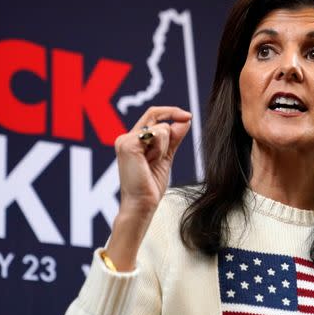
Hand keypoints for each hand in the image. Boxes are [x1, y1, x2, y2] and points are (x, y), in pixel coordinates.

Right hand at [107, 106, 191, 269]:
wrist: (142, 203)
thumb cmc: (150, 186)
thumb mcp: (166, 157)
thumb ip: (174, 138)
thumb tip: (185, 119)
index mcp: (133, 140)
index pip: (152, 115)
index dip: (171, 111)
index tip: (188, 116)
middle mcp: (126, 137)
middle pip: (156, 117)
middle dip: (171, 128)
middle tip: (174, 139)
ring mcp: (125, 140)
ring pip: (160, 128)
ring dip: (165, 147)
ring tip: (153, 163)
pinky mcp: (128, 144)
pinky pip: (157, 135)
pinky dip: (161, 149)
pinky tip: (151, 162)